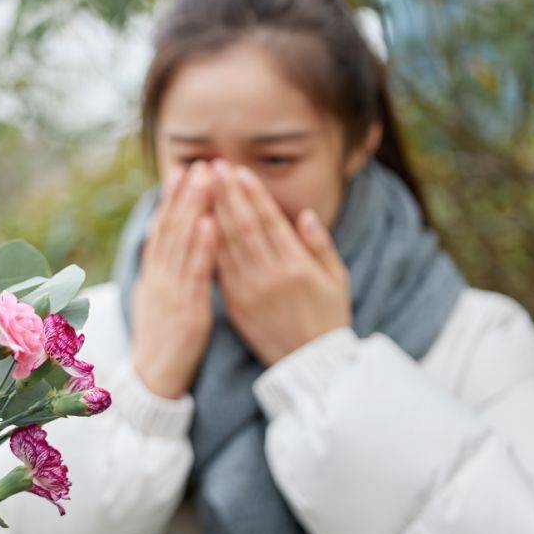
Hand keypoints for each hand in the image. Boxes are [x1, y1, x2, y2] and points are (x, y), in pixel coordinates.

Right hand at [130, 160, 217, 399]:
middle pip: (170, 229)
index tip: (182, 171)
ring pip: (181, 244)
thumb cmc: (160, 345)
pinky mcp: (187, 311)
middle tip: (199, 163)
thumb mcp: (154, 303)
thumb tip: (160, 246)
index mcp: (153, 278)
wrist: (152, 384)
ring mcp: (171, 294)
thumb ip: (160, 274)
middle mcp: (159, 280)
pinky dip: (202, 246)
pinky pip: (195, 274)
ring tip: (207, 180)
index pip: (162, 230)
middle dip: (185, 194)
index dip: (171, 200)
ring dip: (194, 209)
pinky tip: (211, 223)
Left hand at [210, 158, 350, 366]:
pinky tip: (196, 225)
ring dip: (212, 213)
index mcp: (297, 266)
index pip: (269, 221)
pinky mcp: (235, 305)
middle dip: (227, 194)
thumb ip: (320, 246)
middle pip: (243, 227)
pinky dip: (206, 245)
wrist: (310, 366)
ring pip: (226, 245)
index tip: (238, 171)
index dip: (251, 194)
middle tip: (213, 167)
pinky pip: (218, 269)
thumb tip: (304, 214)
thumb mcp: (337, 280)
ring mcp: (249, 291)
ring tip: (201, 188)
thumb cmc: (329, 319)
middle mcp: (270, 276)